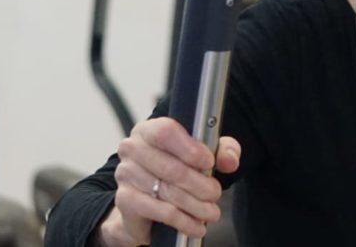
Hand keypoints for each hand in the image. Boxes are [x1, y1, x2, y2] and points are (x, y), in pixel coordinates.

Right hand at [97, 118, 241, 246]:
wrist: (144, 202)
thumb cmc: (173, 170)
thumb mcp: (203, 155)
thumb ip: (222, 151)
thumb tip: (230, 160)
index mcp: (150, 130)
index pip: (166, 132)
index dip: (190, 149)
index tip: (209, 162)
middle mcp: (133, 148)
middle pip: (170, 167)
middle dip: (200, 185)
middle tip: (215, 193)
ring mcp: (126, 174)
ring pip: (168, 192)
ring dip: (195, 206)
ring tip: (211, 212)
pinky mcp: (125, 199)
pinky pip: (159, 211)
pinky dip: (183, 221)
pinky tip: (196, 226)